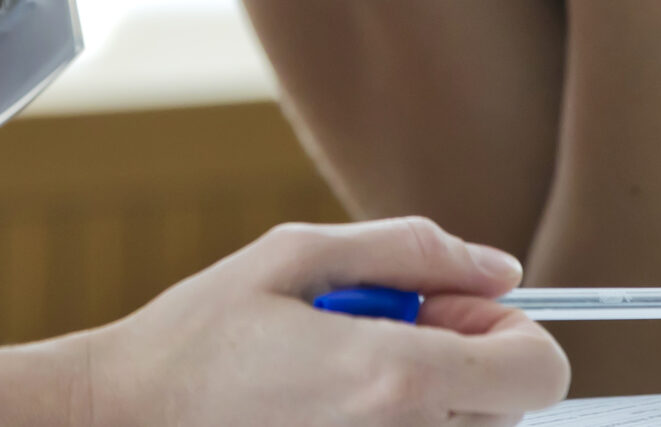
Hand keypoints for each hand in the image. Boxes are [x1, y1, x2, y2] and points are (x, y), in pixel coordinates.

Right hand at [78, 217, 570, 425]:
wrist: (121, 419)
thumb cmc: (199, 336)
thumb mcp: (296, 255)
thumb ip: (410, 250)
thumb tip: (501, 269)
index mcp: (396, 375)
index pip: (539, 370)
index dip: (513, 331)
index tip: (450, 311)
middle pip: (512, 409)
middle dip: (470, 363)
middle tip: (387, 334)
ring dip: (436, 400)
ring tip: (349, 377)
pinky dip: (396, 426)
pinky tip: (331, 410)